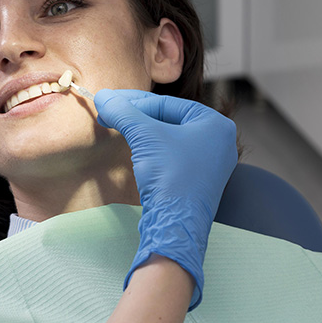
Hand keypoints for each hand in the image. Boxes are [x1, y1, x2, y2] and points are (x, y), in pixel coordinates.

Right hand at [94, 89, 237, 308]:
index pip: (168, 104)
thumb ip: (124, 113)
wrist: (176, 225)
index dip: (134, 102)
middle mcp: (218, 141)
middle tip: (110, 114)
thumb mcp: (145, 136)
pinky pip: (172, 156)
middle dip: (137, 117)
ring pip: (169, 138)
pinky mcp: (198, 182)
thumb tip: (103, 97)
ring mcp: (209, 164)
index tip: (109, 103)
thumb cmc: (171, 175)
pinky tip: (134, 150)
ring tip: (118, 128)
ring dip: (142, 133)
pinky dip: (152, 150)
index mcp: (215, 124)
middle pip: (169, 119)